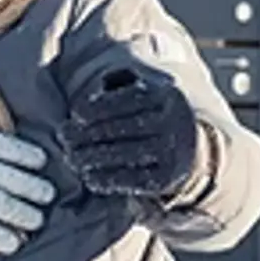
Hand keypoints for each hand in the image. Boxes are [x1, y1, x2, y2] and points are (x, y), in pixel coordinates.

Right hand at [0, 119, 54, 253]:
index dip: (27, 155)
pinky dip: (6, 239)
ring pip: (9, 207)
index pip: (7, 147)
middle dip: (35, 188)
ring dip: (26, 215)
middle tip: (46, 194)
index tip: (40, 161)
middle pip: (15, 179)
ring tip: (35, 220)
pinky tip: (13, 242)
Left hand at [59, 67, 199, 198]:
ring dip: (91, 157)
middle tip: (64, 137)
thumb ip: (122, 81)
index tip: (75, 114)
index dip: (96, 107)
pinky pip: (131, 179)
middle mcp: (172, 123)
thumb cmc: (155, 117)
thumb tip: (99, 85)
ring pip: (122, 154)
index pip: (124, 100)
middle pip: (119, 128)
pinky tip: (89, 176)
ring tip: (71, 157)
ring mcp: (171, 152)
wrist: (195, 152)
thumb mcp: (147, 92)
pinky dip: (106, 179)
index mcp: (166, 97)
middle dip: (86, 133)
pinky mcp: (167, 178)